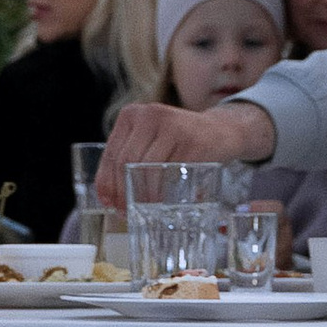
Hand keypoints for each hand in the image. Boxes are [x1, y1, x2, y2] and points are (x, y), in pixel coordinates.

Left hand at [97, 95, 275, 206]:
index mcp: (132, 114)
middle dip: (123, 192)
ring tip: (142, 209)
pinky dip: (161, 192)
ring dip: (142, 195)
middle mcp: (150, 114)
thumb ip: (128, 161)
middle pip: (126, 161)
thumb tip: (106, 198)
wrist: (221, 131)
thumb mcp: (150, 141)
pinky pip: (169, 172)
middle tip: (125, 212)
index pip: (112, 153)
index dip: (106, 182)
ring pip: (145, 167)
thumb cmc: (178, 142)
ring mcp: (172, 125)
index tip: (107, 203)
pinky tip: (160, 202)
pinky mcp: (192, 140)